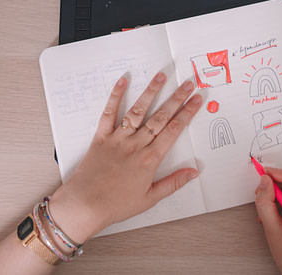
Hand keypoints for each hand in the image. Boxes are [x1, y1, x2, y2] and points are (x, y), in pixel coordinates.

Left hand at [47, 72, 202, 241]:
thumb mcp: (150, 199)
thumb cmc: (116, 205)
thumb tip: (194, 172)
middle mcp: (136, 145)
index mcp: (150, 159)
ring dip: (151, 92)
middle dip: (176, 98)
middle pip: (160, 117)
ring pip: (138, 110)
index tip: (196, 100)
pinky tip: (123, 82)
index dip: (187, 113)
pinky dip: (115, 96)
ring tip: (161, 76)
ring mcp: (118, 138)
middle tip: (187, 83)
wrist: (85, 205)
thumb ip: (173, 183)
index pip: (173, 130)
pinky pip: (109, 113)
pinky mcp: (101, 136)